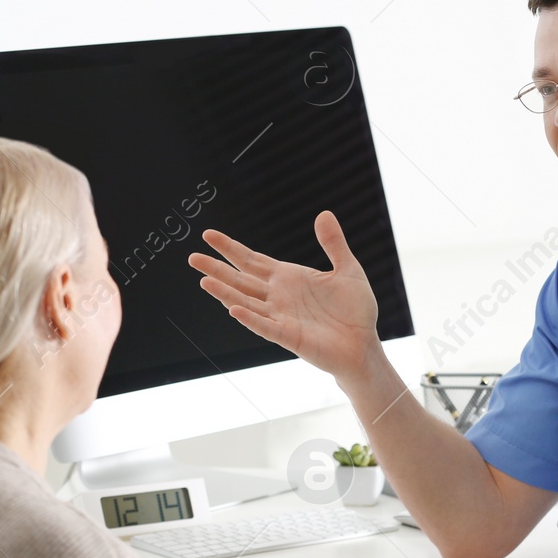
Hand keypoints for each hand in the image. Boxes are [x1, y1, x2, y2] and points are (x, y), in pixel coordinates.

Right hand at [188, 213, 380, 380]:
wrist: (364, 344)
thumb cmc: (355, 310)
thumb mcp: (348, 269)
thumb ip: (334, 244)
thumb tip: (324, 213)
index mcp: (287, 278)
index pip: (251, 260)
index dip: (230, 248)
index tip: (208, 235)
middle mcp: (278, 297)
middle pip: (241, 280)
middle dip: (217, 268)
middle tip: (192, 257)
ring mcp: (281, 317)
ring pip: (246, 302)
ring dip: (225, 293)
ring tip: (203, 281)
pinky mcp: (290, 337)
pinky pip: (266, 327)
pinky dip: (250, 318)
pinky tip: (233, 309)